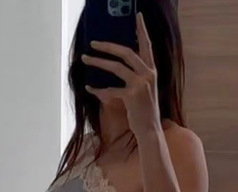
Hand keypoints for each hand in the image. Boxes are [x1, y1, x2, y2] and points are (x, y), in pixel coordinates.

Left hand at [82, 13, 161, 139]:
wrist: (149, 129)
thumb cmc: (143, 111)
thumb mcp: (143, 90)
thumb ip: (134, 76)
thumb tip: (117, 65)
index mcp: (151, 70)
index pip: (147, 45)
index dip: (142, 30)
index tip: (138, 16)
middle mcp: (148, 74)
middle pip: (126, 52)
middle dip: (107, 46)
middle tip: (93, 42)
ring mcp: (140, 84)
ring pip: (116, 67)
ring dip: (98, 62)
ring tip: (85, 58)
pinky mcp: (132, 96)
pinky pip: (110, 89)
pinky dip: (97, 89)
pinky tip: (89, 88)